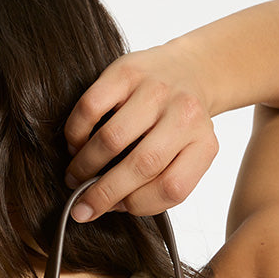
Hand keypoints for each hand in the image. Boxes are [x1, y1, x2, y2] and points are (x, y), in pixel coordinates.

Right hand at [62, 40, 218, 221]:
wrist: (188, 69)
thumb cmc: (177, 123)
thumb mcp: (185, 155)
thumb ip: (157, 183)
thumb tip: (108, 204)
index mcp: (203, 144)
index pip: (172, 188)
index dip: (138, 205)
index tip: (116, 208)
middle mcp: (185, 115)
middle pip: (141, 166)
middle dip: (103, 193)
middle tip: (82, 208)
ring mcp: (156, 90)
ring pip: (112, 139)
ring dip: (86, 165)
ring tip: (75, 176)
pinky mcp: (127, 71)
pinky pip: (91, 107)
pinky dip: (76, 132)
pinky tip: (76, 144)